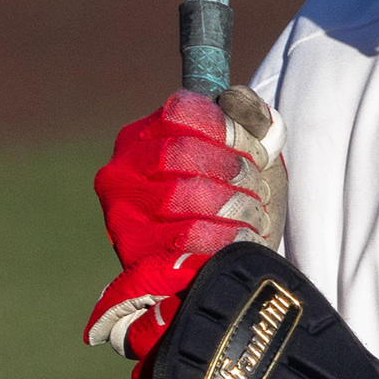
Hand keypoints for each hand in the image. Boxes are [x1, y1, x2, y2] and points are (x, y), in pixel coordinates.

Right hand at [84, 87, 287, 360]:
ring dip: (238, 206)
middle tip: (258, 190)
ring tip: (253, 218)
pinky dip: (228, 239)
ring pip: (187, 195)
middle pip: (184, 153)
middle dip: (237, 171)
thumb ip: (248, 117)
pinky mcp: (135, 262)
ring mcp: (122, 220)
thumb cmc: (242, 205)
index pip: (183, 112)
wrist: (235, 278)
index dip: (231, 130)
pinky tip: (241, 242)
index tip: (258, 152)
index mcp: (142, 138)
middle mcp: (120, 176)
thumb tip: (233, 101)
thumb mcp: (254, 154)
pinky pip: (188, 240)